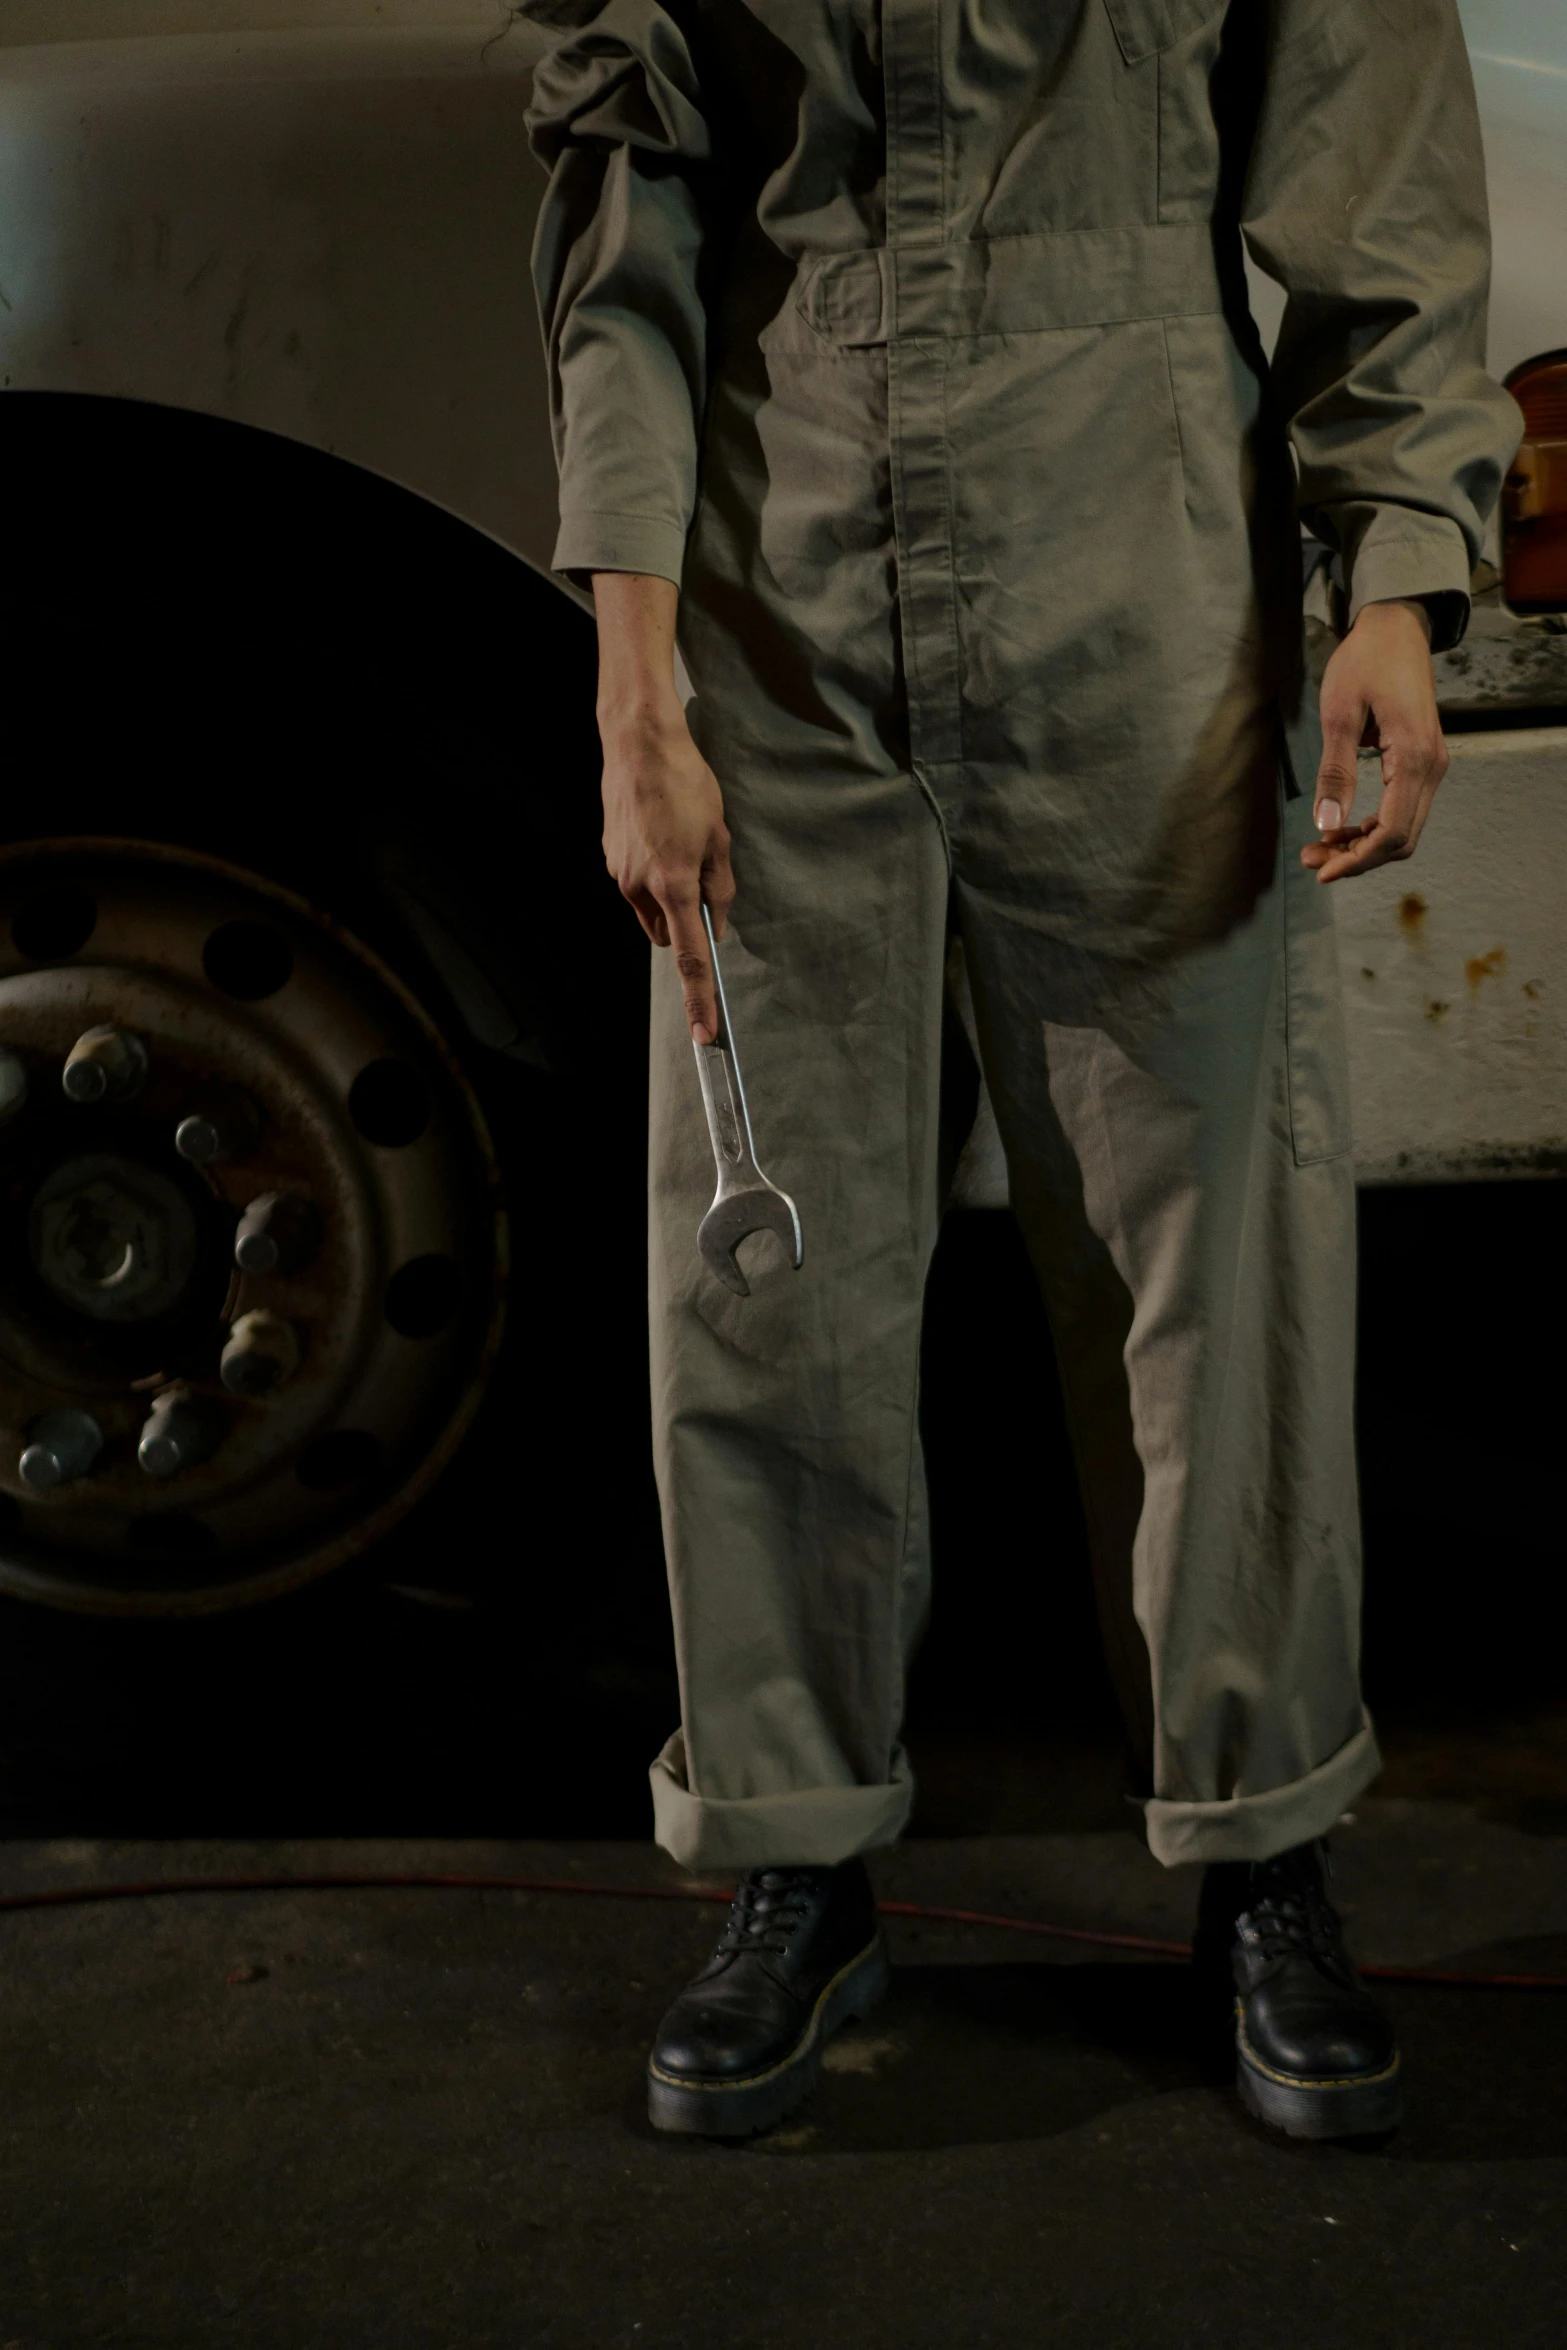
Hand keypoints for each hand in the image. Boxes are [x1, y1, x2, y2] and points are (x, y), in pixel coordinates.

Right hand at [593, 571, 733, 1043]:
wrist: (637, 743)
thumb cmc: (687, 784)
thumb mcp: (719, 835)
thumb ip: (721, 887)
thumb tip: (717, 926)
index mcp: (676, 883)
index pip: (690, 957)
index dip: (700, 998)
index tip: (706, 1033)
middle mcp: (642, 886)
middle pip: (669, 934)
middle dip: (684, 924)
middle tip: (703, 878)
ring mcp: (620, 873)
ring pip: (652, 910)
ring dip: (668, 898)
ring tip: (679, 844)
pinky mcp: (610, 859)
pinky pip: (636, 884)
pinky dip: (652, 875)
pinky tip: (659, 833)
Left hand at [1301, 598, 1448, 883]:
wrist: (1396, 628)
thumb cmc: (1366, 661)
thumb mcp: (1340, 714)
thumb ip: (1335, 771)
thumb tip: (1326, 824)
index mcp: (1414, 757)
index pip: (1392, 832)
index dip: (1357, 861)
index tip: (1321, 871)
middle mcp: (1432, 767)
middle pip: (1401, 840)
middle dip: (1357, 859)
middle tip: (1312, 859)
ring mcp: (1431, 766)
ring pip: (1403, 829)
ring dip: (1364, 846)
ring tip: (1321, 847)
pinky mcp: (1423, 762)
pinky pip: (1403, 810)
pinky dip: (1373, 827)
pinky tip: (1342, 828)